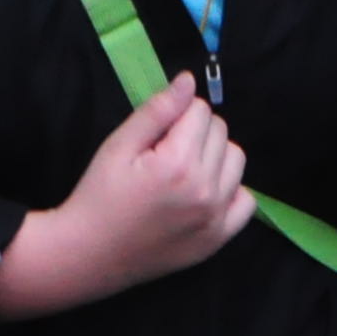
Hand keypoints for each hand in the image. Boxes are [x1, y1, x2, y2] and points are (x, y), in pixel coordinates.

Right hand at [0, 75, 254, 318]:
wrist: (90, 254)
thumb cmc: (98, 195)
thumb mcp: (117, 146)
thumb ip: (157, 111)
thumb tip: (189, 81)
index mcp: (178, 163)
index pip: (201, 111)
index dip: (176, 114)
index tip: (154, 134)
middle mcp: (206, 190)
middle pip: (221, 132)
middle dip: (195, 131)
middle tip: (163, 151)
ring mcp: (217, 217)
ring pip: (236, 160)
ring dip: (214, 155)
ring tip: (182, 169)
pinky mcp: (219, 238)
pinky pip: (246, 200)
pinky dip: (228, 189)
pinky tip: (201, 193)